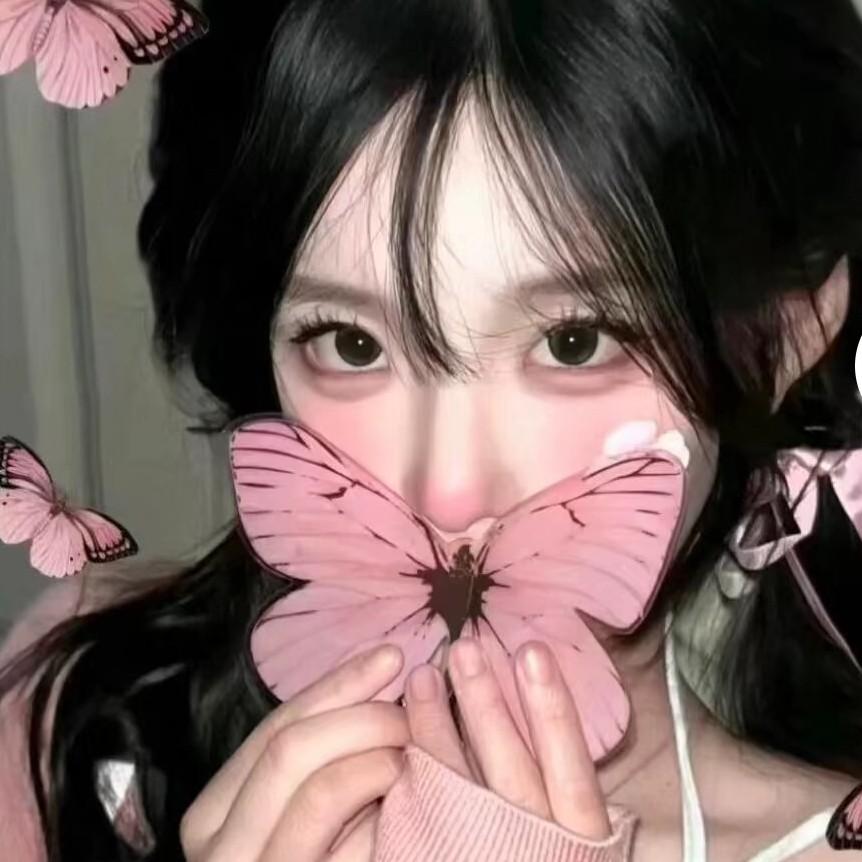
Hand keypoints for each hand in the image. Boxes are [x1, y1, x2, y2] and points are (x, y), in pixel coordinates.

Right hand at [180, 644, 408, 861]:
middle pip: (293, 749)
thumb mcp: (295, 809)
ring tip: (415, 751)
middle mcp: (219, 848)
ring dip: (379, 754)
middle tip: (413, 709)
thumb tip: (382, 672)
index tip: (390, 656)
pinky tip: (410, 795)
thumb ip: (320, 754)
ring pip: (321, 787)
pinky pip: (349, 838)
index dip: (339, 684)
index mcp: (213, 813)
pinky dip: (384, 804)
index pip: (277, 727)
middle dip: (362, 715)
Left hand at [404, 637, 610, 839]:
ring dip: (444, 731)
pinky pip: (424, 829)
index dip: (553, 710)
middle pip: (513, 773)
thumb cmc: (527, 852)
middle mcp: (540, 847)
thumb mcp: (552, 833)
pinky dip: (413, 787)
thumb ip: (537, 777)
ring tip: (424, 675)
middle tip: (464, 647)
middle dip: (488, 706)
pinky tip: (397, 743)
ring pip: (467, 795)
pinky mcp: (449, 857)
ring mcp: (500, 854)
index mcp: (577, 842)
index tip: (532, 652)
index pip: (572, 770)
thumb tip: (511, 707)